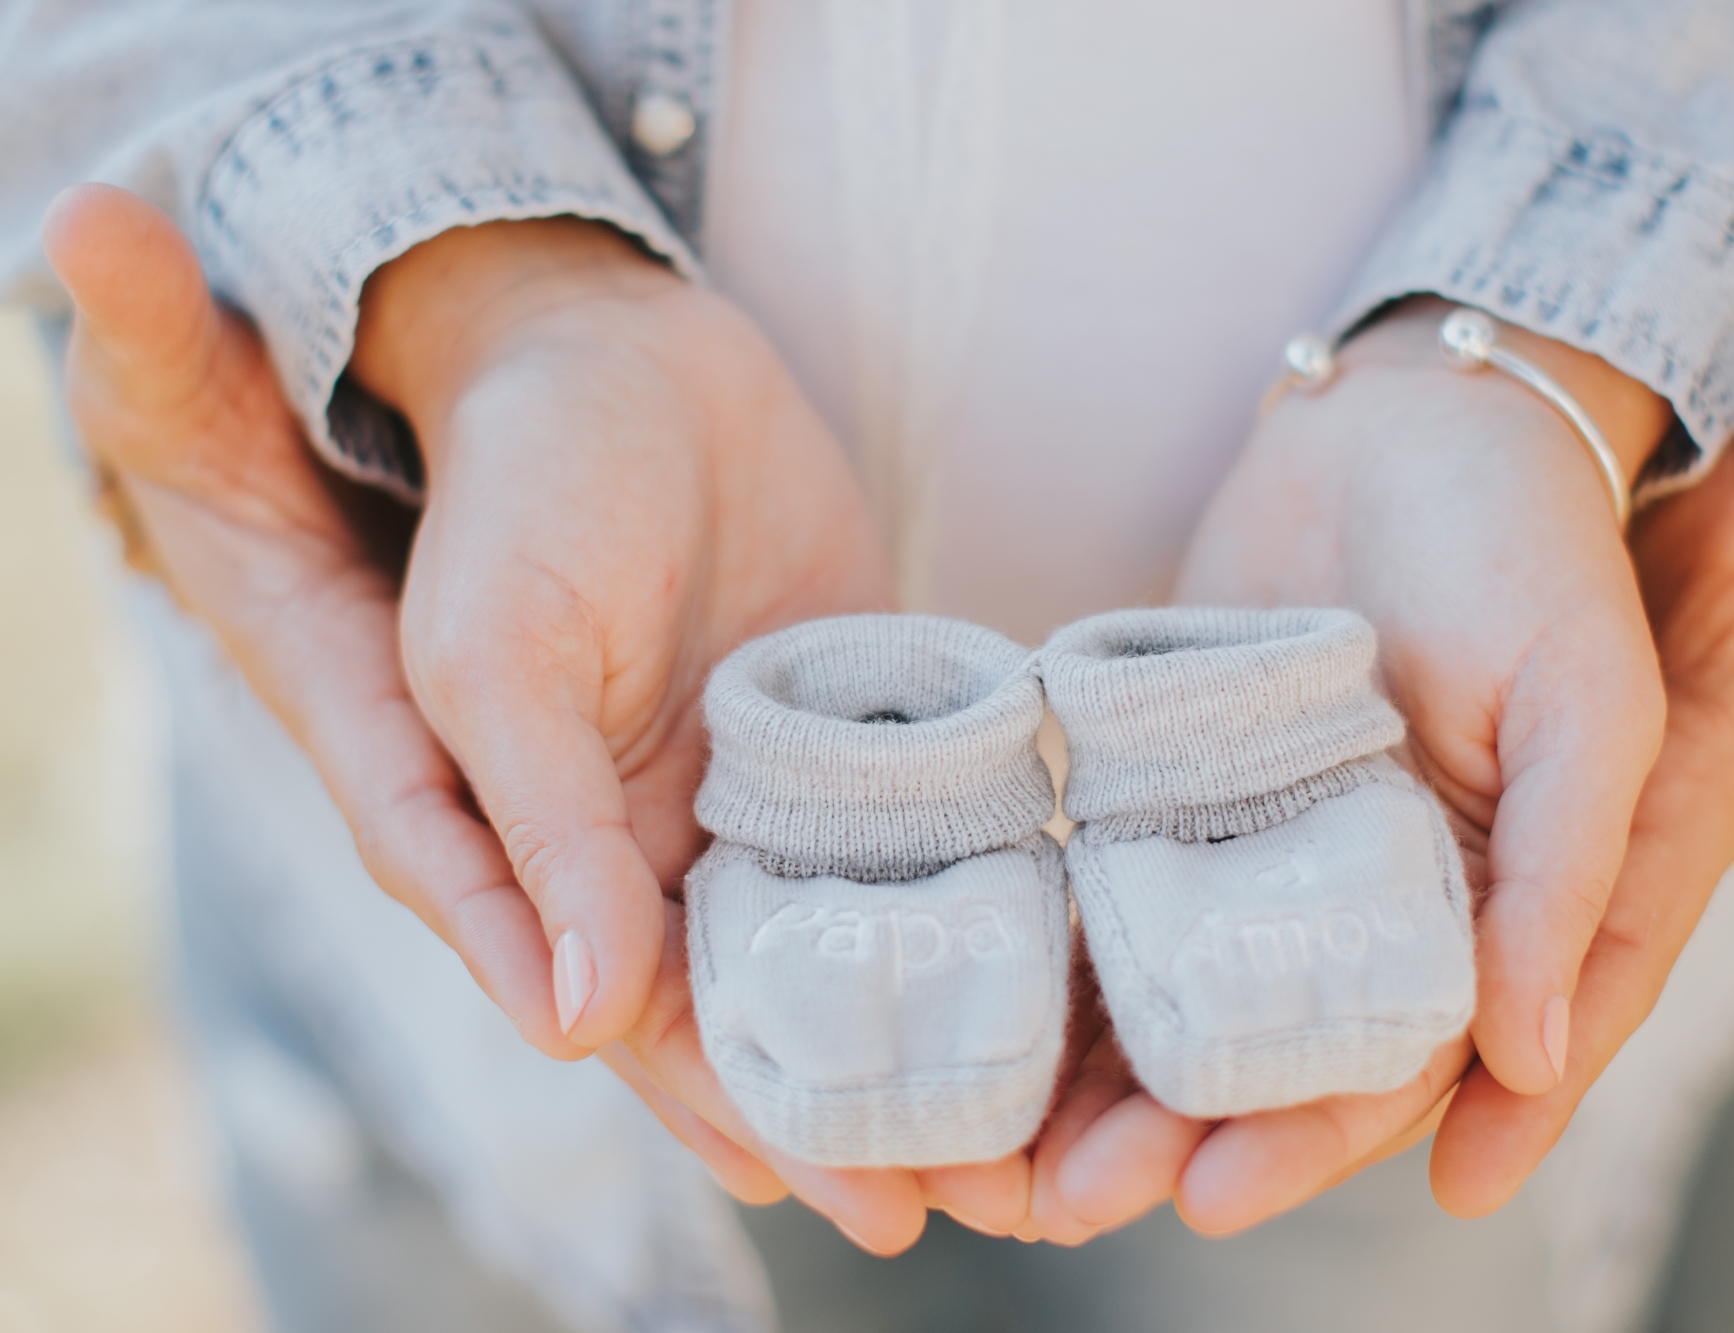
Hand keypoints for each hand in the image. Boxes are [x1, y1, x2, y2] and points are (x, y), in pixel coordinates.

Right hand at [353, 215, 1053, 1250]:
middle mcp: (670, 843)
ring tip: (1059, 1115)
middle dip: (876, 1101)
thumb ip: (536, 832)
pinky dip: (985, 886)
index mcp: (563, 858)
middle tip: (998, 1198)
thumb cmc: (521, 486)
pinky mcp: (858, 713)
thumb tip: (577, 1021)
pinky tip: (1066, 948)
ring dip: (947, 1019)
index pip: (656, 1021)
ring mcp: (773, 782)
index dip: (745, 1113)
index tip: (851, 1202)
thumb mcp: (498, 653)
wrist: (609, 340)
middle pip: (777, 1003)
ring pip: (863, 933)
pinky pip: (926, 816)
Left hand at [1020, 353, 1733, 1239]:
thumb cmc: (1531, 548)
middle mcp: (1369, 900)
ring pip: (1186, 990)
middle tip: (1076, 1204)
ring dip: (1103, 1076)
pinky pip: (1124, 886)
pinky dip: (1065, 953)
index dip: (1321, 1136)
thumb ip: (1573, 869)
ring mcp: (1267, 844)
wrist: (1421, 413)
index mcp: (1482, 909)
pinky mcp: (1183, 778)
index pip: (1402, 1058)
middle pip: (1272, 1049)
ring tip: (1006, 1157)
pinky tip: (992, 1009)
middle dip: (1179, 1134)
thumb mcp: (1586, 699)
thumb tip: (1532, 1050)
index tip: (1221, 1196)